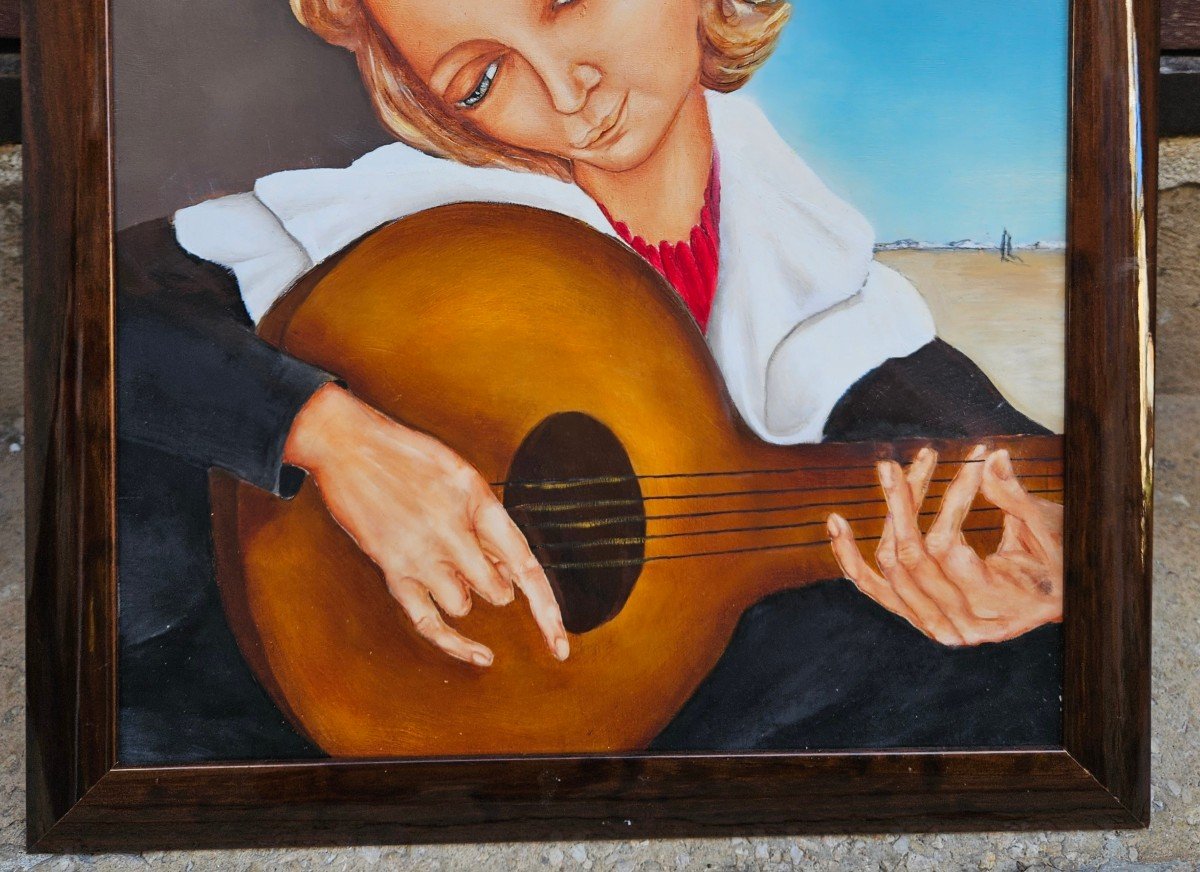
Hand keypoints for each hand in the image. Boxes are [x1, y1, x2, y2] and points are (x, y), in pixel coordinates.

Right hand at [283, 383, 568, 665]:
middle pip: (496, 590)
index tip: (560, 643)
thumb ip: (488, 519)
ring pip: (464, 605)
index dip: (546, 607)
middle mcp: (452, 532)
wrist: (348, 444)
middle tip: (471, 551)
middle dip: (493, 582)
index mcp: (478, 502)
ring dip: (463, 592)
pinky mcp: (392, 569)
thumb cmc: (409, 455)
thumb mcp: (462, 473)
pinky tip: (482, 655)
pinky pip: (429, 623)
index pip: (525, 564)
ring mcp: (420, 555)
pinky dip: (456, 643)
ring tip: (439, 553)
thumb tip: (508, 569)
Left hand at [826, 445, 1062, 645]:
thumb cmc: (1059, 560)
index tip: (970, 456)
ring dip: (888, 514)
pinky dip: (849, 558)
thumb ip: (1015, 497)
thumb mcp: (1049, 529)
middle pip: (912, 557)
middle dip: (903, 503)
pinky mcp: (918, 616)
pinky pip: (874, 588)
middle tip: (895, 462)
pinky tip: (835, 523)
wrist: (1057, 598)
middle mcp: (962, 626)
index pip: (948, 548)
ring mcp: (936, 626)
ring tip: (889, 471)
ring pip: (891, 567)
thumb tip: (990, 457)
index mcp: (999, 607)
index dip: (952, 499)